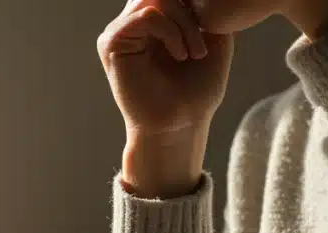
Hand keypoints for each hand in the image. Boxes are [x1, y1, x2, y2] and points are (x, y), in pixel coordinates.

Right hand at [98, 0, 233, 196]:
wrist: (179, 125)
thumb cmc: (197, 91)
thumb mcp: (215, 39)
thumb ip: (205, 10)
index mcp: (155, 21)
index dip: (192, 4)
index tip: (213, 27)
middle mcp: (134, 22)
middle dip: (190, 10)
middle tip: (203, 43)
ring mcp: (121, 31)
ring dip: (184, 22)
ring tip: (195, 51)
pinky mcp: (112, 42)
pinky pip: (146, 16)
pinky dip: (171, 32)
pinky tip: (181, 54)